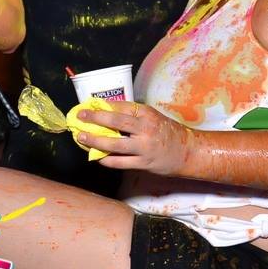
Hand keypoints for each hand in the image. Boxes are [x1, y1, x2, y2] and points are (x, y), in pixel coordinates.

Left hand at [75, 102, 192, 174]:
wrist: (188, 151)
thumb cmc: (166, 132)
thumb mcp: (152, 117)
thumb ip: (132, 115)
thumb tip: (105, 111)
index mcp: (146, 114)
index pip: (120, 106)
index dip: (101, 106)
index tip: (87, 105)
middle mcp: (145, 128)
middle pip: (115, 121)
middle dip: (95, 118)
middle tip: (80, 117)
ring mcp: (144, 147)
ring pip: (115, 144)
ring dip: (96, 140)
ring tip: (82, 137)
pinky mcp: (144, 163)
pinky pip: (120, 162)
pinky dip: (106, 160)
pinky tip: (96, 156)